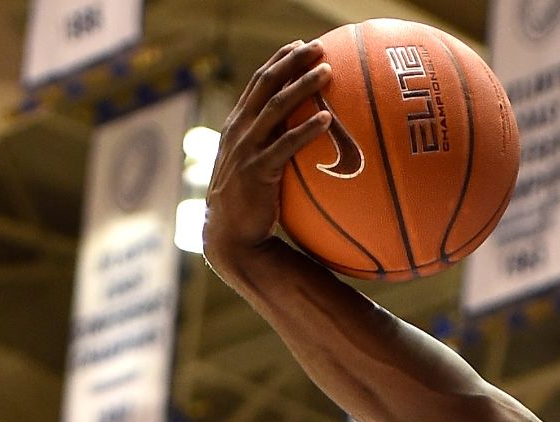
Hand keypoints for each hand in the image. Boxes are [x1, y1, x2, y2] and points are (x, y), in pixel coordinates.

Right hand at [202, 39, 332, 274]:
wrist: (232, 239)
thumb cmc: (250, 206)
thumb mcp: (256, 169)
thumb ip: (273, 148)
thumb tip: (309, 137)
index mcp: (238, 126)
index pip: (258, 84)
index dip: (278, 61)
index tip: (300, 45)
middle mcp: (239, 132)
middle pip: (266, 86)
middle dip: (292, 63)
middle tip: (318, 47)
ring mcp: (246, 150)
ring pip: (275, 109)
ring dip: (302, 87)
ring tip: (327, 72)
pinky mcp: (257, 172)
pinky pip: (285, 146)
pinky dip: (305, 130)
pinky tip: (327, 120)